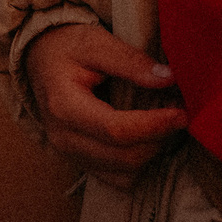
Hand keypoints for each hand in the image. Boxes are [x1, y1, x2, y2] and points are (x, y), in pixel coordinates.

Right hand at [23, 23, 184, 182]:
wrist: (39, 58)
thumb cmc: (67, 47)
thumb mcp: (96, 42)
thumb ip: (130, 60)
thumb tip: (169, 78)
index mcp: (64, 106)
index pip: (116, 130)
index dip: (153, 125)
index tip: (181, 113)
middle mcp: (63, 138)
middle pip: (124, 157)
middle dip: (158, 139)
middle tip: (178, 113)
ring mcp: (69, 154)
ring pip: (124, 173)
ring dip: (151, 152)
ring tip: (162, 124)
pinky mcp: (79, 161)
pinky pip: (117, 179)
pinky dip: (138, 163)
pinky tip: (145, 137)